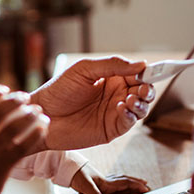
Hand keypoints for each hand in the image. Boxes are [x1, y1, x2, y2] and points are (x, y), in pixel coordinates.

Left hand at [30, 56, 152, 149]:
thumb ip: (112, 65)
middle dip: (148, 89)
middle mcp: (116, 94)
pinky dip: (131, 115)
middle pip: (143, 91)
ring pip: (141, 108)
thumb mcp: (84, 70)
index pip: (136, 74)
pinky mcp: (111, 129)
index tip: (150, 70)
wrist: (43, 115)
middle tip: (143, 88)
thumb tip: (141, 64)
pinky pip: (129, 122)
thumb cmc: (59, 90)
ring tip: (131, 99)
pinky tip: (121, 107)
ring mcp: (114, 112)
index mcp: (111, 78)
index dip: (146, 72)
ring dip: (142, 103)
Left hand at [69, 164, 149, 193]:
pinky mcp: (97, 181)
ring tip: (138, 183)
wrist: (67, 168)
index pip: (125, 183)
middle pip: (126, 180)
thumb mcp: (86, 187)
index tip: (146, 188)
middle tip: (147, 186)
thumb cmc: (76, 174)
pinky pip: (114, 181)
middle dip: (137, 183)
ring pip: (120, 180)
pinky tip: (118, 184)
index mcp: (107, 182)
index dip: (136, 185)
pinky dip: (120, 182)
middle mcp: (107, 180)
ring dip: (130, 181)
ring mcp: (102, 180)